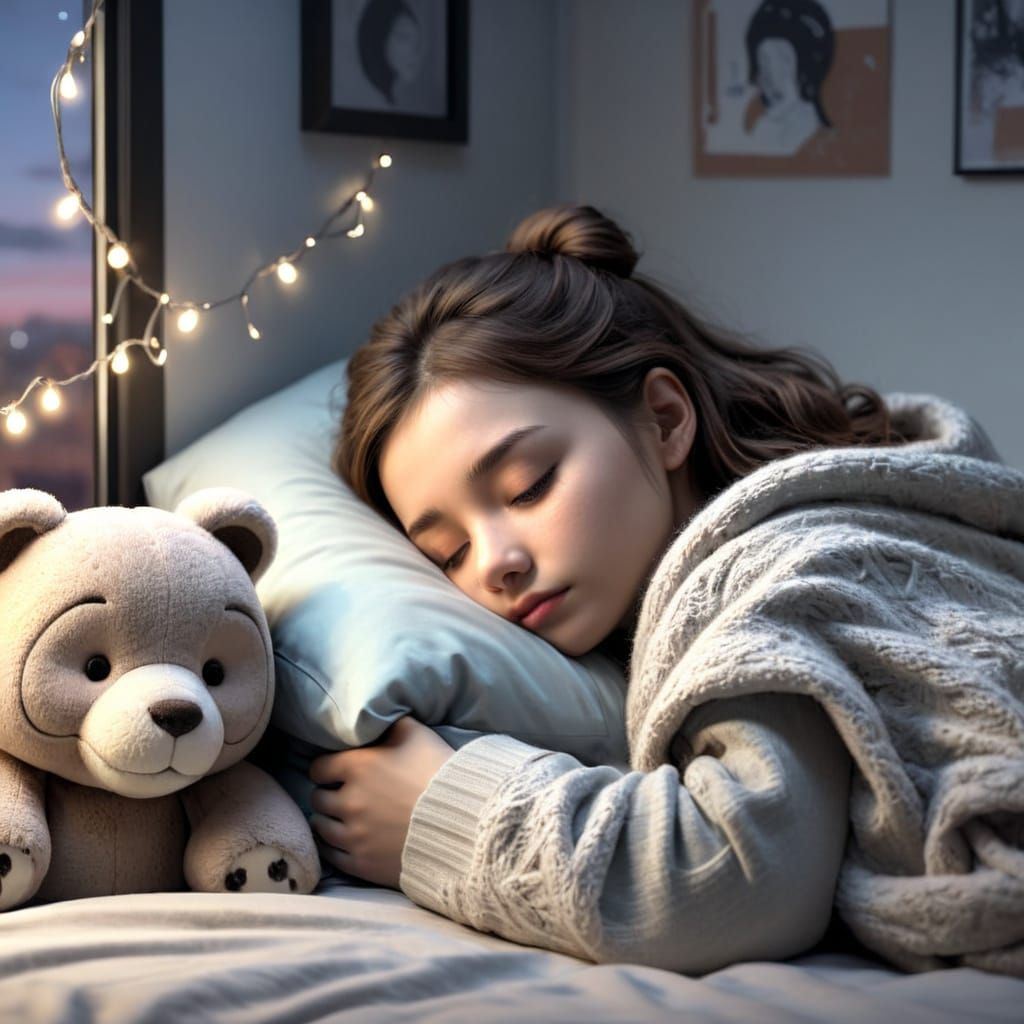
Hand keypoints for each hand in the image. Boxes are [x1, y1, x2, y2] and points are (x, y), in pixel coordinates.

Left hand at [308, 716, 453, 888]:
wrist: (463, 822)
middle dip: (328, 794)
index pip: (319, 767)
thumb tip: (376, 719)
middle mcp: (349, 801)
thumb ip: (389, 724)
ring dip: (329, 820)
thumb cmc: (439, 772)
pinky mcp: (362, 863)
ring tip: (342, 818)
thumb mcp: (416, 733)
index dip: (327, 767)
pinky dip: (336, 847)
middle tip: (342, 794)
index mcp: (357, 767)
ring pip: (322, 827)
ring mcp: (354, 835)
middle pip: (318, 798)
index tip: (336, 770)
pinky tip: (347, 840)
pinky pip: (333, 856)